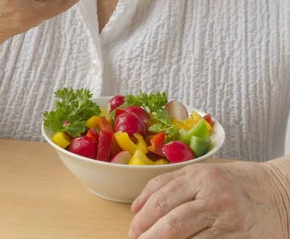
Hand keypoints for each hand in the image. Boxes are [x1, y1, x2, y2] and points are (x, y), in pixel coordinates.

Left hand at [129, 161, 288, 237]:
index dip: (142, 220)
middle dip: (148, 238)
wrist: (278, 194)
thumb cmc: (235, 183)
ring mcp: (228, 221)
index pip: (160, 200)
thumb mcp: (202, 174)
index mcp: (200, 177)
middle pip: (171, 223)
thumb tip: (136, 207)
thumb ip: (169, 185)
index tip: (132, 231)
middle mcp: (213, 197)